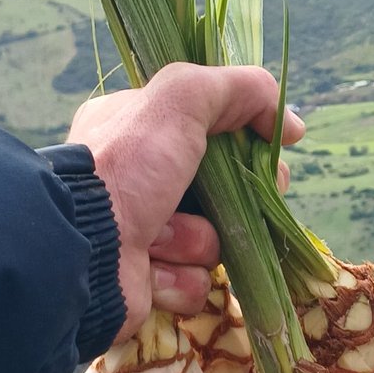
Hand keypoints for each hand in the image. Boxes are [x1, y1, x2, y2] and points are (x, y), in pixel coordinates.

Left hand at [68, 63, 304, 341]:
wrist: (81, 250)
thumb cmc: (126, 168)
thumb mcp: (180, 100)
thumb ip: (237, 89)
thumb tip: (292, 125)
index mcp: (139, 131)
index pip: (213, 133)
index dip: (248, 146)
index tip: (269, 154)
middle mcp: (140, 180)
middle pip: (225, 192)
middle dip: (237, 201)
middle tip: (239, 204)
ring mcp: (145, 233)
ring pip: (212, 242)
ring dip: (196, 242)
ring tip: (160, 238)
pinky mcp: (150, 282)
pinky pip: (195, 283)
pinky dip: (180, 279)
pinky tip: (153, 272)